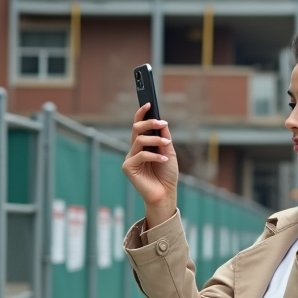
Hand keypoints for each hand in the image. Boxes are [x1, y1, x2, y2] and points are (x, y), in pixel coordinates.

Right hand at [122, 103, 178, 227]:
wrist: (166, 193)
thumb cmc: (167, 174)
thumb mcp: (169, 152)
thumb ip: (164, 138)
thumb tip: (162, 122)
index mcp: (143, 145)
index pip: (139, 125)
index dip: (141, 114)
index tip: (148, 103)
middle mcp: (134, 149)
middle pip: (136, 129)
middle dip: (148, 123)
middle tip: (161, 122)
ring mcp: (130, 158)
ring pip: (139, 140)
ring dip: (155, 140)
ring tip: (166, 144)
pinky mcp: (128, 168)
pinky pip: (140, 155)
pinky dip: (154, 155)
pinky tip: (163, 159)